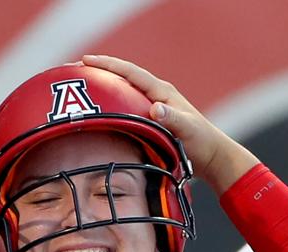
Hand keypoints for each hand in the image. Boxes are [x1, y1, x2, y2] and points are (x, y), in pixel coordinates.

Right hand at [82, 54, 259, 193]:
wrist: (211, 155)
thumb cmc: (201, 141)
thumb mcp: (187, 129)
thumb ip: (172, 118)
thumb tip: (155, 108)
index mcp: (161, 91)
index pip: (130, 73)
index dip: (108, 65)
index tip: (87, 60)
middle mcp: (156, 94)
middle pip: (123, 76)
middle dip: (100, 70)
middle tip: (76, 69)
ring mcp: (153, 105)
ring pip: (123, 90)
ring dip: (104, 85)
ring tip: (83, 86)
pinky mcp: (152, 117)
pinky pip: (126, 104)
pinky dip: (111, 102)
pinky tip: (100, 110)